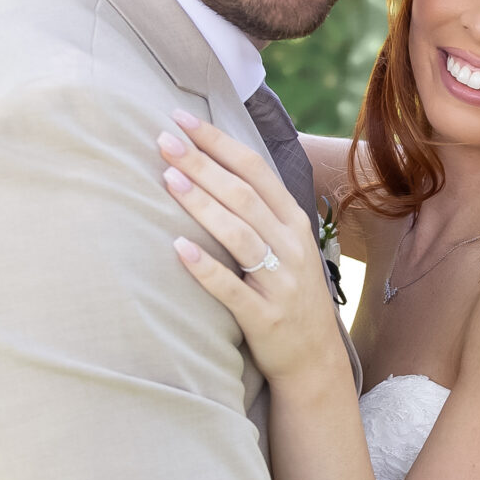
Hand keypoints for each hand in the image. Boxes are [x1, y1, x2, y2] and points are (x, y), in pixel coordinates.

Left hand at [160, 111, 347, 392]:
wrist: (314, 360)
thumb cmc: (289, 295)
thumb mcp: (287, 247)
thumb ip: (260, 212)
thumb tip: (214, 166)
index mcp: (294, 223)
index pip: (256, 170)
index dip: (219, 142)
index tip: (181, 119)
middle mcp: (291, 247)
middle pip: (243, 195)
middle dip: (202, 164)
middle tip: (164, 140)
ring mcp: (280, 282)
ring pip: (239, 234)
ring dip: (202, 204)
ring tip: (168, 178)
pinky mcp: (265, 317)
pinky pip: (231, 289)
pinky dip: (204, 268)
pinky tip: (177, 248)